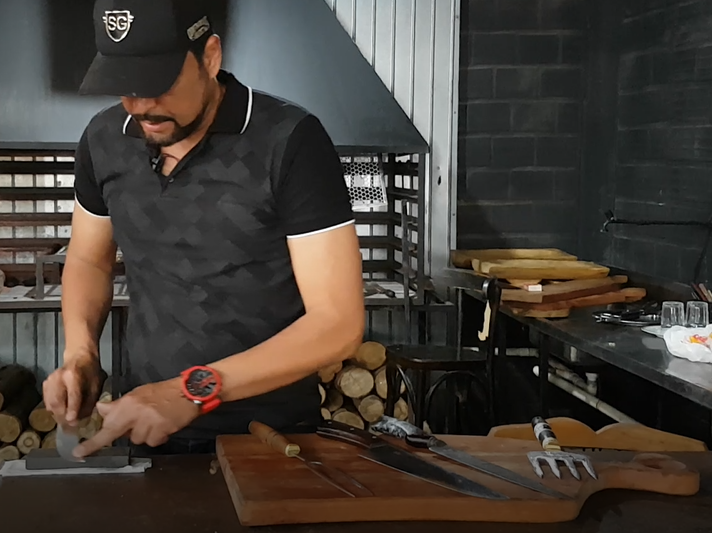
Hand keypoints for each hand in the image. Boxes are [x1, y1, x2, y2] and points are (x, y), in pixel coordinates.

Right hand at [42, 352, 103, 424]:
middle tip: (70, 425)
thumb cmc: (90, 372)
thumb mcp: (95, 386)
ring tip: (66, 420)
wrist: (79, 357)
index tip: (72, 420)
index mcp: (74, 375)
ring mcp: (50, 380)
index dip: (72, 409)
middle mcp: (59, 377)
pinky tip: (60, 411)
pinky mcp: (45, 384)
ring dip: (57, 414)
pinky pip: (47, 401)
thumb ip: (89, 402)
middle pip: (57, 401)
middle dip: (63, 416)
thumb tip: (79, 419)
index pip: (72, 395)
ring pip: (50, 403)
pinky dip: (53, 409)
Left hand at [73, 378, 199, 457]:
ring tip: (155, 421)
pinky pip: (153, 442)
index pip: (106, 424)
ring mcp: (149, 423)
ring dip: (144, 434)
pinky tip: (164, 426)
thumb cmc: (163, 392)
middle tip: (117, 435)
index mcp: (128, 403)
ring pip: (137, 439)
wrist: (188, 391)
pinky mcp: (162, 430)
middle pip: (118, 434)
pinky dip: (158, 437)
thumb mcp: (139, 394)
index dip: (93, 442)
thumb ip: (120, 404)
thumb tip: (102, 410)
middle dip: (115, 436)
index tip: (79, 453)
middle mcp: (135, 413)